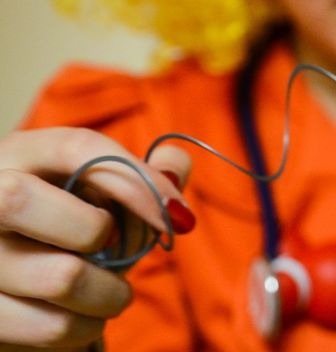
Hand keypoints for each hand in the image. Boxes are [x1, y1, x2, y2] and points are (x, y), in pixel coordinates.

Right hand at [0, 128, 191, 348]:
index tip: (177, 214)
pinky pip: (51, 326)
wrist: (23, 294)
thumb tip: (172, 165)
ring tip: (110, 293)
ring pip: (58, 276)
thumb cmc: (69, 232)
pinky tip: (82, 318)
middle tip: (117, 251)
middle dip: (95, 231)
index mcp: (18, 157)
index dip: (136, 179)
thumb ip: (142, 174)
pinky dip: (85, 327)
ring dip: (109, 293)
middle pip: (22, 199)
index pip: (75, 147)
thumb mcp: (102, 197)